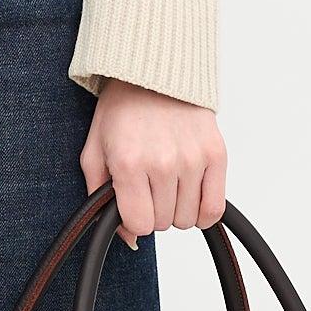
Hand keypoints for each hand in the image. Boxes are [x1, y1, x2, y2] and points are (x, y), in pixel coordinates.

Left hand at [80, 80, 227, 250]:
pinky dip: (203, 210)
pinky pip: (215, 208)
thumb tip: (129, 237)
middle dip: (154, 210)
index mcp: (128, 163)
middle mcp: (162, 162)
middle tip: (149, 185)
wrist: (153, 73)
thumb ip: (100, 199)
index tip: (132, 203)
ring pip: (188, 219)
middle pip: (163, 223)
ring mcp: (192, 159)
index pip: (140, 224)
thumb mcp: (94, 152)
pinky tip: (191, 196)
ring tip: (168, 182)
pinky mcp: (216, 154)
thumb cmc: (121, 111)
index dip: (133, 219)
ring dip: (177, 208)